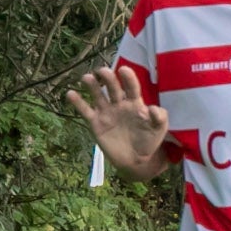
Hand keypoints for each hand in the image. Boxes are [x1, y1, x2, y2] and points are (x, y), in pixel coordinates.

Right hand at [67, 65, 172, 179]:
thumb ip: (160, 117)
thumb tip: (154, 108)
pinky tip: (70, 94)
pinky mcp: (96, 123)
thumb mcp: (159, 129)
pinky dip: (77, 102)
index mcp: (135, 102)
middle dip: (108, 78)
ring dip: (92, 85)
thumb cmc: (149, 141)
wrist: (137, 160)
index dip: (128, 78)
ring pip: (97, 95)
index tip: (124, 70)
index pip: (131, 87)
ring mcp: (106, 112)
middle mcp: (119, 103)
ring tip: (87, 78)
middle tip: (102, 71)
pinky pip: (85, 111)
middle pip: (112, 87)